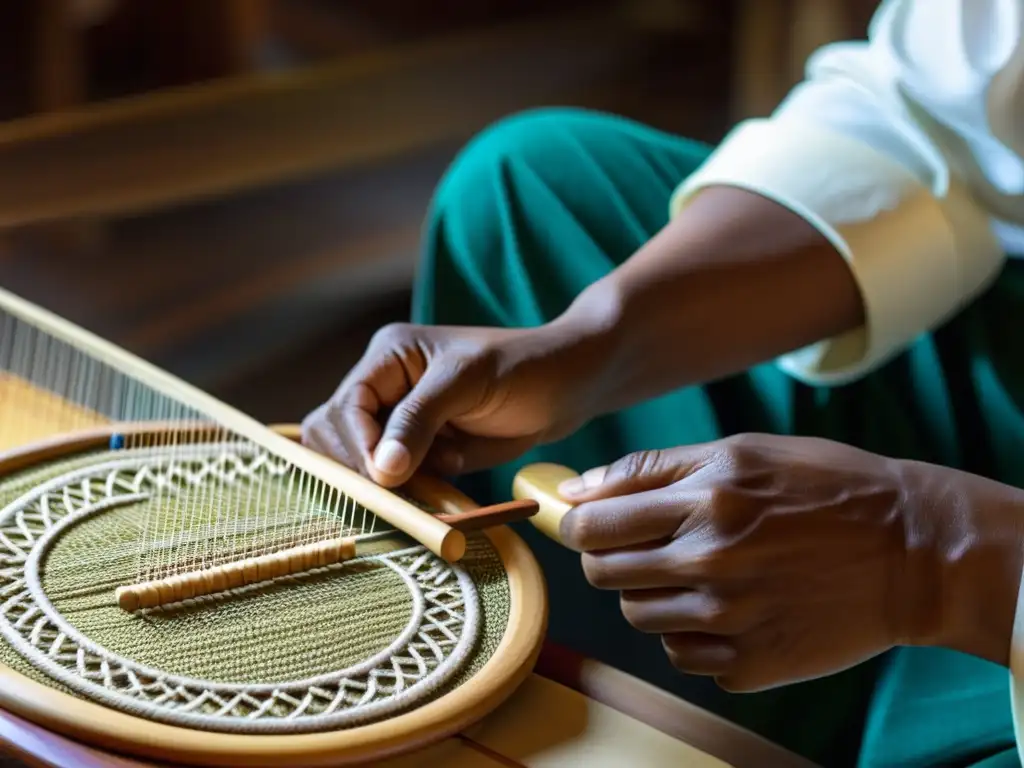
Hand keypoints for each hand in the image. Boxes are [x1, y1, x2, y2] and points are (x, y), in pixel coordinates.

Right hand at [302, 321, 601, 485]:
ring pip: (362, 466)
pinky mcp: (422, 454)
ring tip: (437, 475)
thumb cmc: (524, 367)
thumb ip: (419, 420)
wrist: (569, 389)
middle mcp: (385, 389)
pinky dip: (412, 492)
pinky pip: (397, 483)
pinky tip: (447, 480)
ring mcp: (401, 424)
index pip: (344, 408)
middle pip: (337, 438)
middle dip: (364, 468)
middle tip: (402, 490)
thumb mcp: (468, 381)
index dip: (357, 445)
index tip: (384, 477)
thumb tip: (381, 469)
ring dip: (389, 482)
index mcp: (388, 357)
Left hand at [557, 434, 1023, 691]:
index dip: (578, 524)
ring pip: (637, 615)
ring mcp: (731, 619)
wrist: (913, 551)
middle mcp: (712, 563)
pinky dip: (690, 630)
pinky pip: (682, 653)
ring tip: (693, 571)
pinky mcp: (751, 663)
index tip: (584, 522)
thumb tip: (576, 490)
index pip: (594, 526)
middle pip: (605, 573)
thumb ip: (651, 470)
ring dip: (649, 592)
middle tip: (640, 545)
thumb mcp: (742, 451)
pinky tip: (726, 605)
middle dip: (607, 556)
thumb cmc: (826, 486)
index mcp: (706, 501)